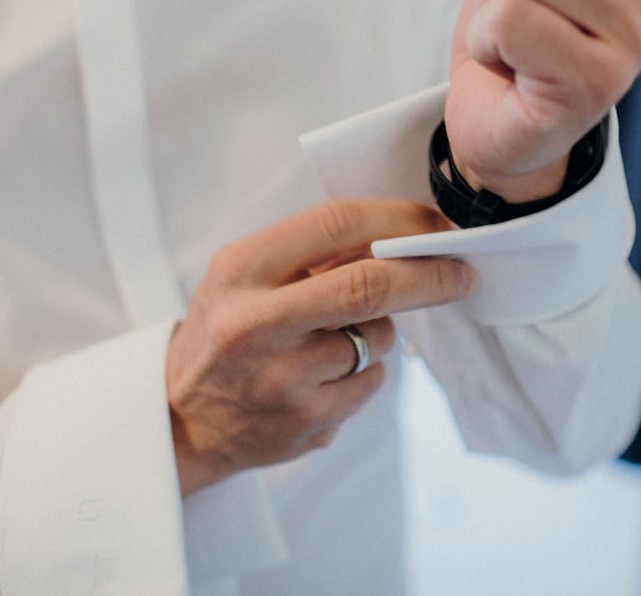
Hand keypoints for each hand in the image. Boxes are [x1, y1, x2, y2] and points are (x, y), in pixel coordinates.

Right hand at [165, 198, 474, 494]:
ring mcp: (283, 378)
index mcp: (240, 269)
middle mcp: (257, 322)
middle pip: (371, 285)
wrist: (178, 419)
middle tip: (462, 273)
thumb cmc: (223, 332)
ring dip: (379, 332)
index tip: (436, 227)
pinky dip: (365, 372)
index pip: (336, 223)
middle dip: (430, 275)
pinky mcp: (306, 422)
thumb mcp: (243, 277)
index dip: (399, 219)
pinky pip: (372, 382)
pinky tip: (325, 378)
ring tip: (336, 339)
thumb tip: (404, 233)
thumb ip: (311, 254)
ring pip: (378, 338)